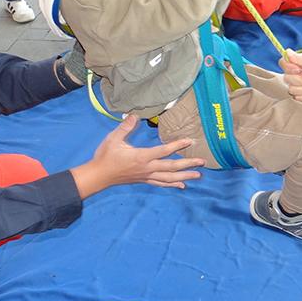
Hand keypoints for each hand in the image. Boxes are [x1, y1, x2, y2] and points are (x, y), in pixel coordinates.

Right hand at [70, 116, 205, 195]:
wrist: (99, 176)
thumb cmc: (106, 156)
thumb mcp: (113, 139)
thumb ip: (125, 127)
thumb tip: (134, 115)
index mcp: (141, 157)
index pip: (163, 151)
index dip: (177, 146)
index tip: (189, 141)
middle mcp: (147, 168)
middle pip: (171, 167)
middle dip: (188, 164)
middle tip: (202, 161)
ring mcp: (146, 176)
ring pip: (169, 178)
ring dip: (184, 176)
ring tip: (198, 175)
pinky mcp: (144, 180)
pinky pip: (161, 183)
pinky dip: (172, 184)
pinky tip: (182, 186)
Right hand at [280, 52, 301, 103]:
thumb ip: (300, 58)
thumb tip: (286, 52)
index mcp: (299, 63)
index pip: (283, 62)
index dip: (288, 67)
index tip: (298, 69)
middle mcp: (296, 74)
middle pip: (286, 77)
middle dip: (298, 79)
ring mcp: (297, 86)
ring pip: (290, 88)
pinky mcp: (299, 96)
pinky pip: (295, 97)